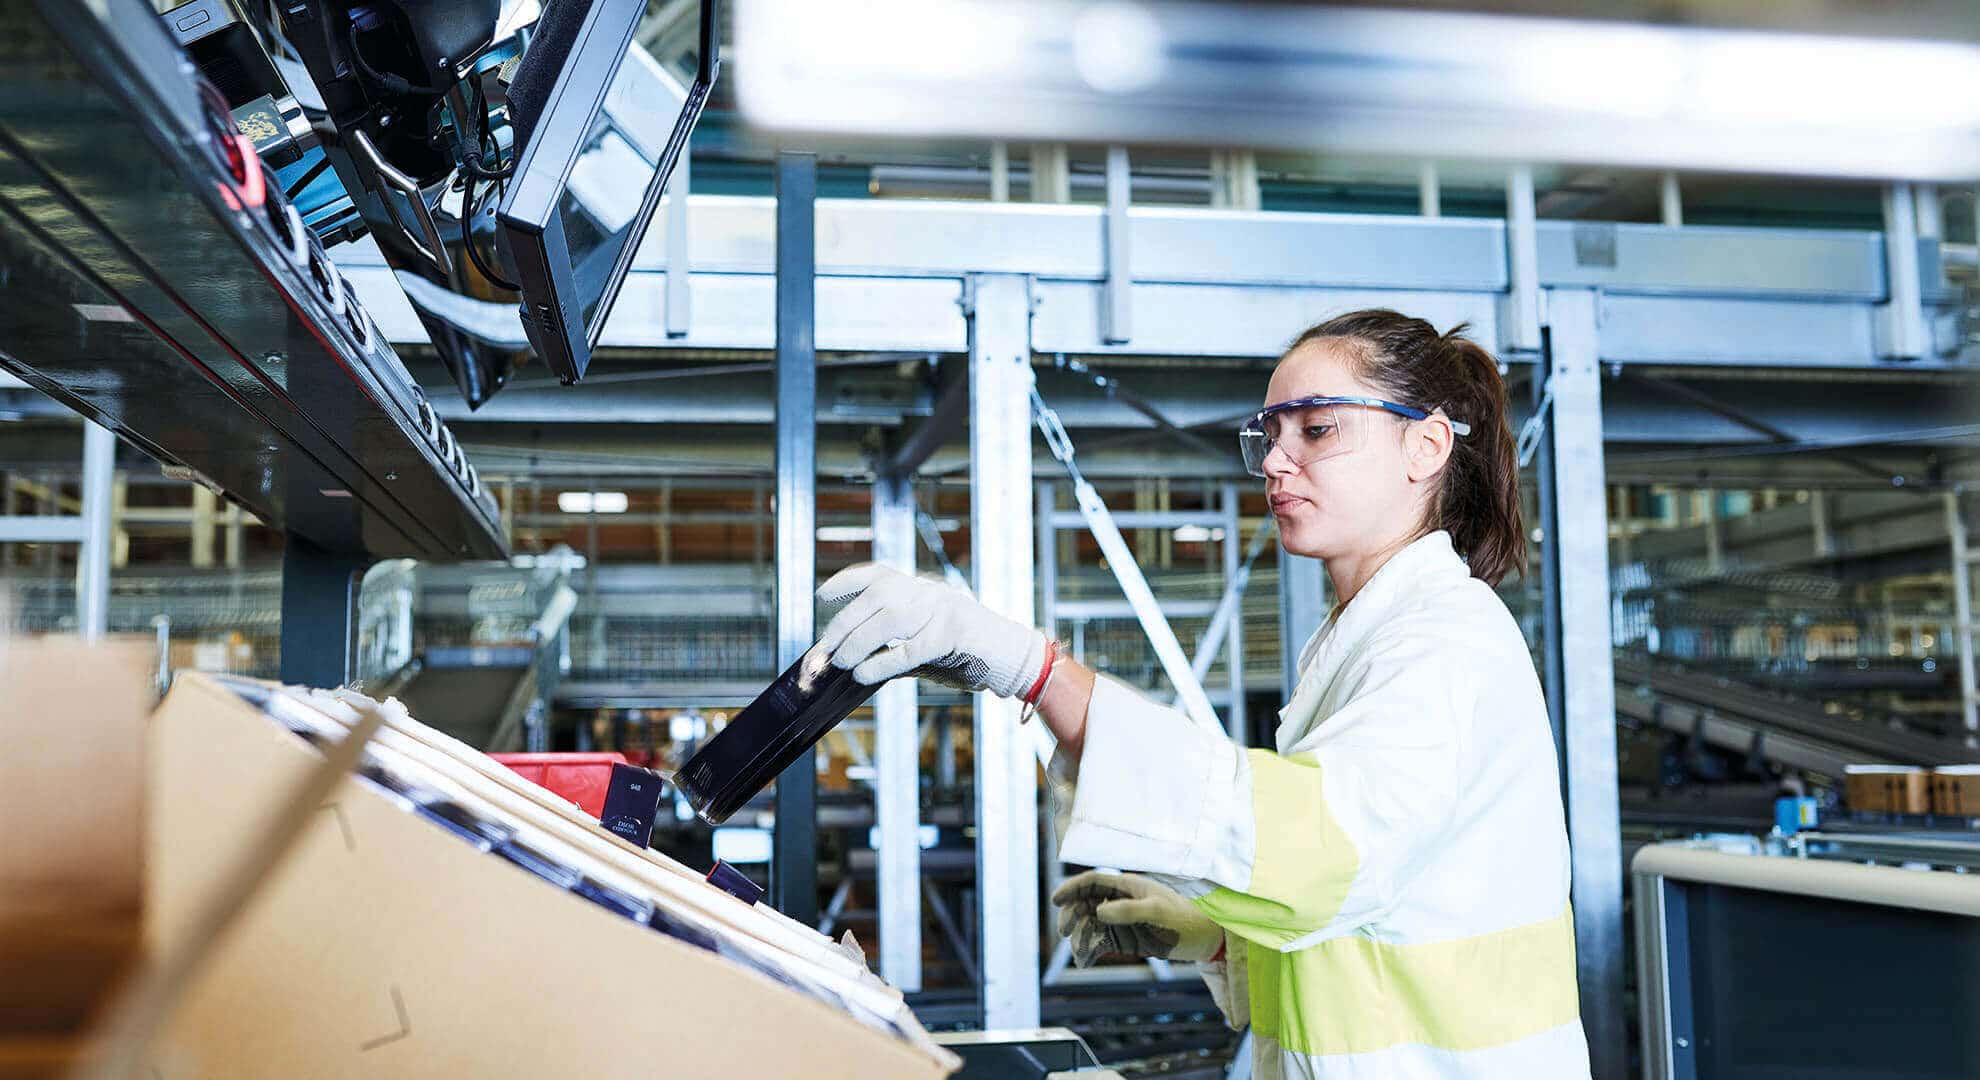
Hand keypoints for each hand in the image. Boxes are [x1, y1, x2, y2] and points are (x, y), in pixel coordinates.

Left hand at [813, 564, 1048, 697]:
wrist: (1013, 658)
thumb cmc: (966, 654)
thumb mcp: (925, 641)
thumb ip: (891, 645)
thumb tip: (849, 661)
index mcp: (921, 589)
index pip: (878, 575)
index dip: (846, 582)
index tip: (821, 596)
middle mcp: (930, 592)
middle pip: (877, 597)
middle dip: (844, 624)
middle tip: (823, 651)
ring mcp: (944, 608)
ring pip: (891, 618)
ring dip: (858, 642)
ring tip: (840, 662)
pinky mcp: (955, 633)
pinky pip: (912, 647)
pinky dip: (883, 662)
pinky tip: (864, 673)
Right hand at [1051, 870, 1222, 966]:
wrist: (1205, 939)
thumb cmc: (1184, 918)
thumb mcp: (1158, 912)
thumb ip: (1128, 910)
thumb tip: (1099, 911)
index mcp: (1129, 886)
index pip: (1093, 881)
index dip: (1072, 888)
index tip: (1056, 900)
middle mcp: (1122, 900)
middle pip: (1086, 902)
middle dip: (1072, 914)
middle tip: (1065, 931)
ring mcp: (1123, 920)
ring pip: (1090, 924)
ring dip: (1080, 936)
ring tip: (1079, 952)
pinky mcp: (1127, 938)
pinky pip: (1101, 941)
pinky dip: (1090, 950)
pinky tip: (1084, 960)